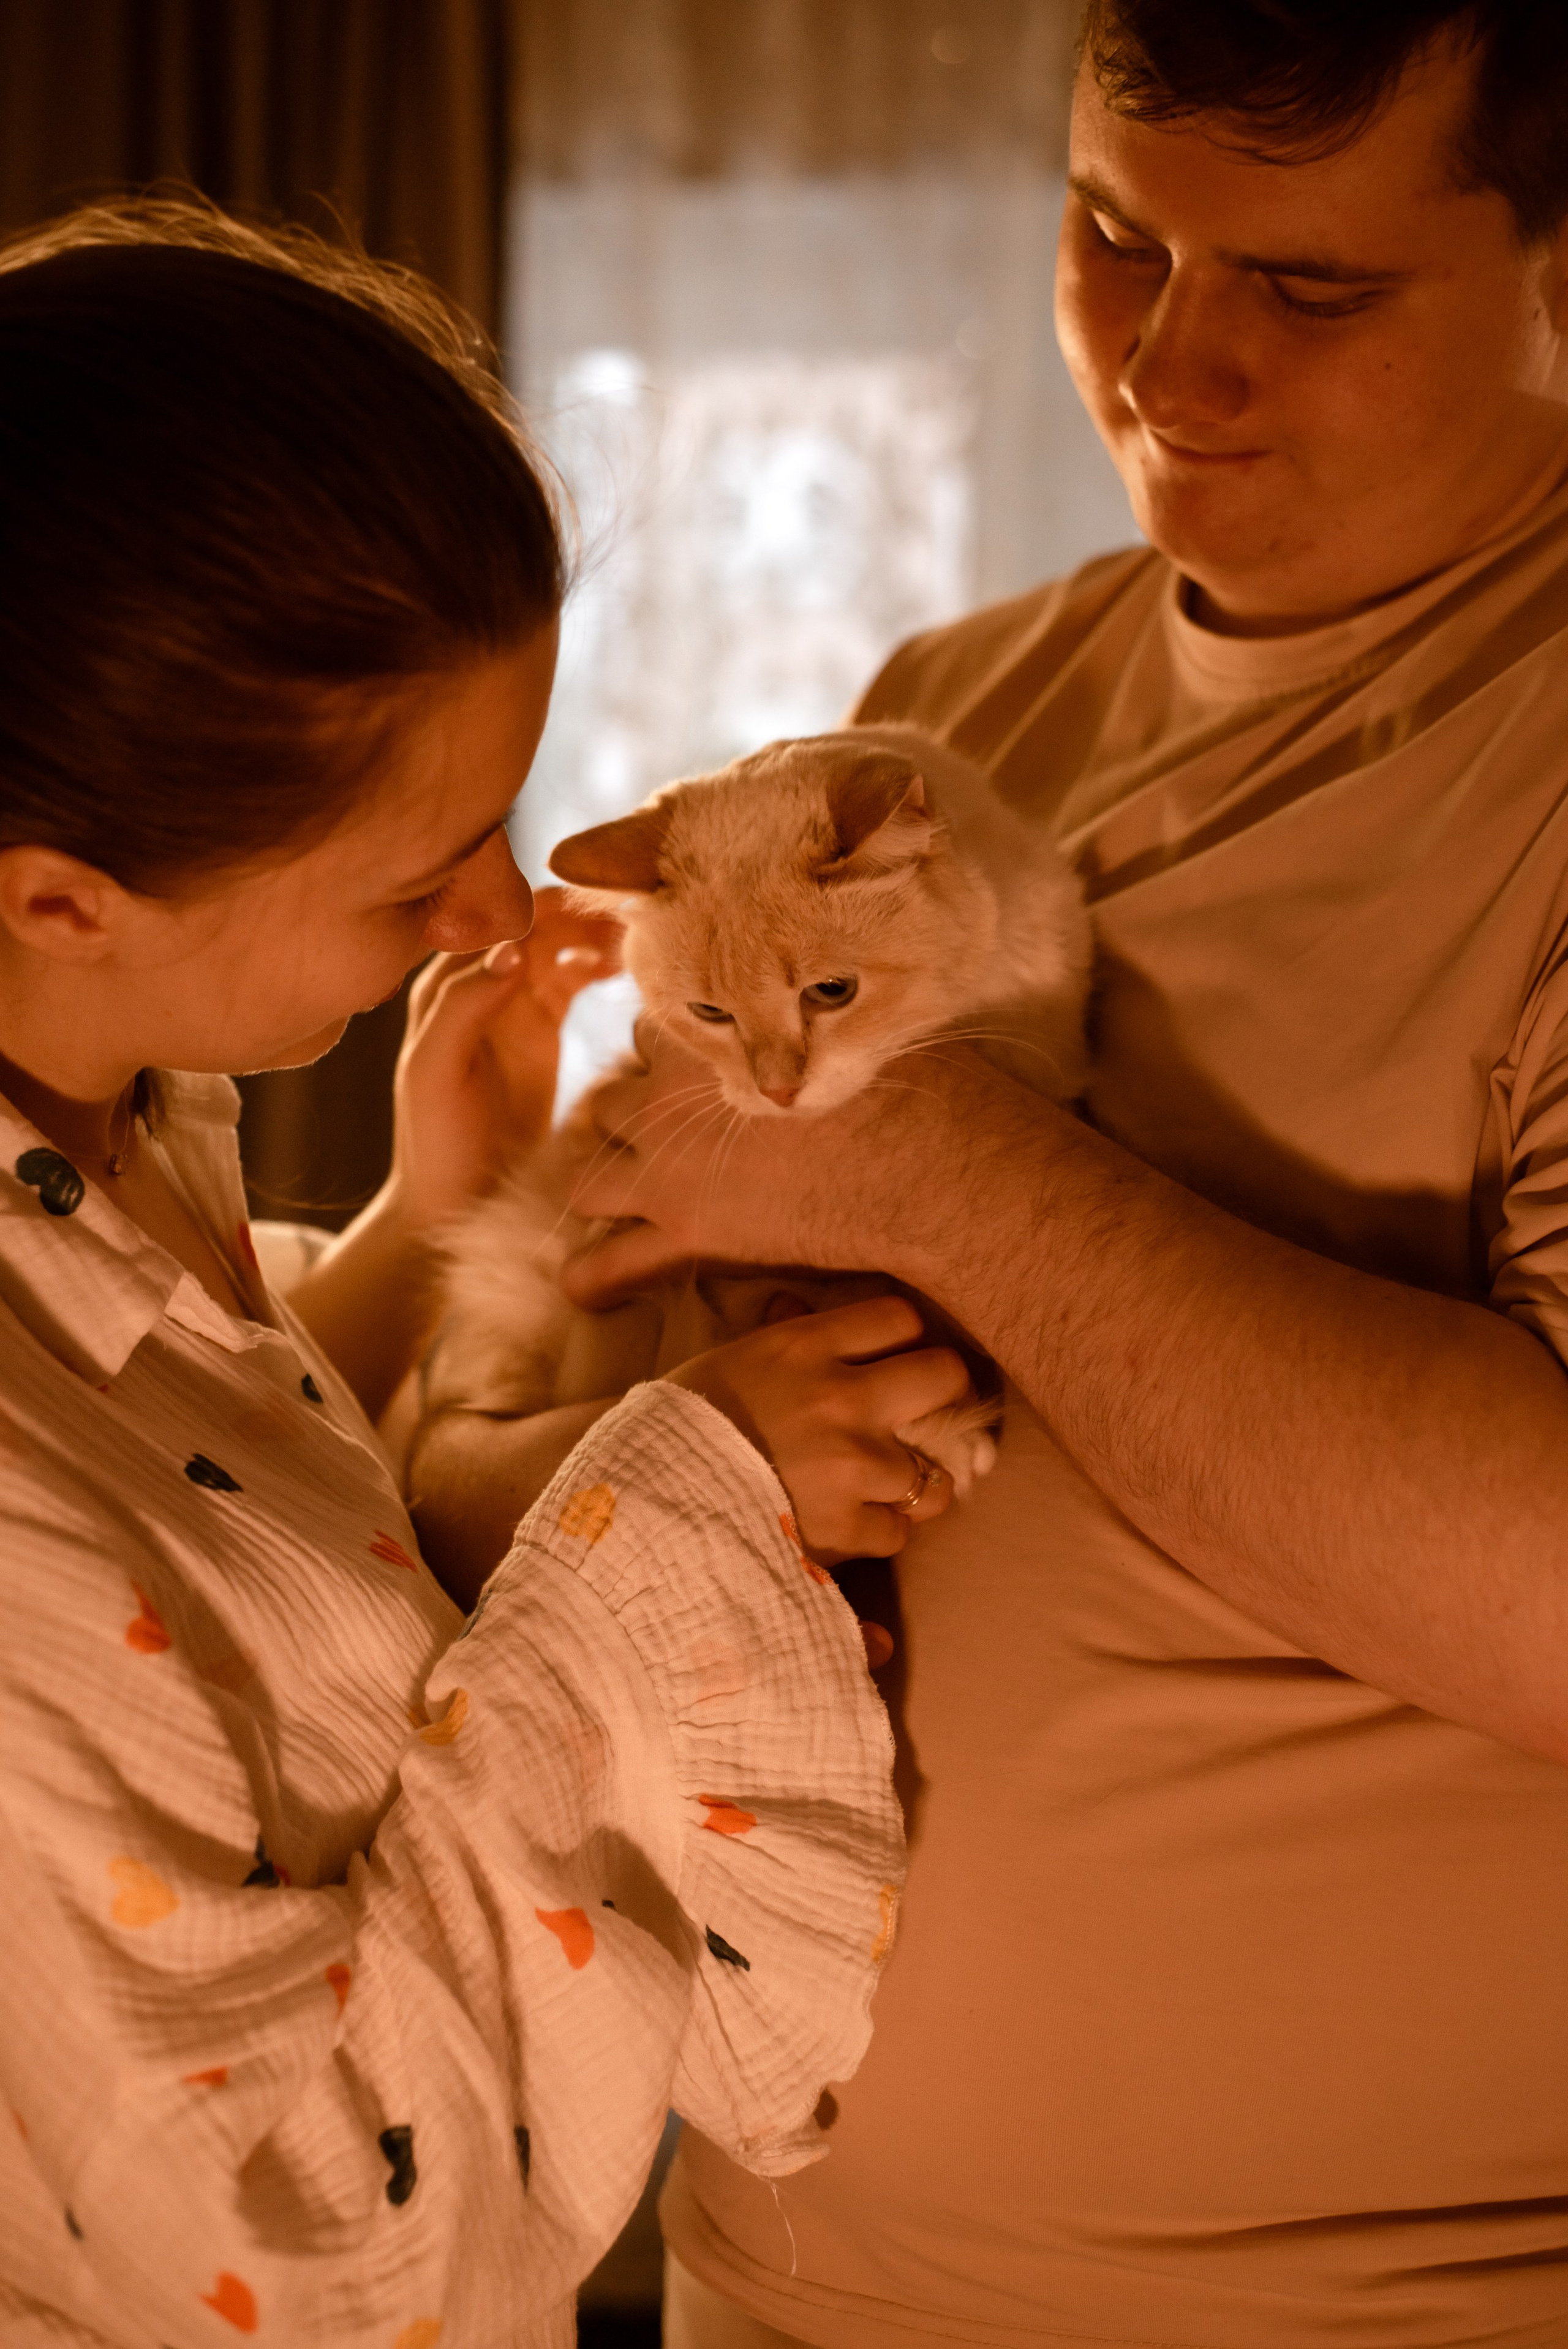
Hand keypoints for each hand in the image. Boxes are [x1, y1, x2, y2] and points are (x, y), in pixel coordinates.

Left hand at [389, 889, 620, 1231]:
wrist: (456, 1198)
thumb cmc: (434, 1140)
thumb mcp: (434, 1072)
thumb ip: (461, 1007)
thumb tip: (512, 949)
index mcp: (446, 983)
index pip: (496, 919)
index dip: (543, 906)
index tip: (591, 909)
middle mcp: (479, 981)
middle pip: (535, 920)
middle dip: (579, 913)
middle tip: (626, 926)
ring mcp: (513, 1001)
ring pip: (559, 942)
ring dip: (594, 934)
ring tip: (632, 947)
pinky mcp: (543, 1026)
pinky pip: (574, 976)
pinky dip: (599, 963)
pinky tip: (625, 971)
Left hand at [561, 1028, 884, 1303]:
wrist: (918, 1170)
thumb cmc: (903, 1090)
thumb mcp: (847, 1029)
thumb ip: (808, 1020)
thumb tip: (825, 1001)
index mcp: (700, 1043)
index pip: (650, 1032)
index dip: (677, 1058)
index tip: (703, 1076)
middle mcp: (664, 1103)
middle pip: (612, 1103)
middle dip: (636, 1122)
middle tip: (678, 1143)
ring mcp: (666, 1173)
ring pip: (590, 1179)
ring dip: (612, 1188)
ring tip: (638, 1208)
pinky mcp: (686, 1235)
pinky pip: (606, 1265)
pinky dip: (594, 1277)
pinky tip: (589, 1289)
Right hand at [665, 1295, 970, 1559]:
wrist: (641, 1502)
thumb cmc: (680, 1425)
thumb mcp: (727, 1362)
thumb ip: (778, 1336)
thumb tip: (794, 1304)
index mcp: (806, 1345)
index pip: (899, 1318)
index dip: (903, 1340)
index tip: (892, 1359)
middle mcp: (842, 1397)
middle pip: (944, 1378)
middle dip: (942, 1399)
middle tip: (923, 1417)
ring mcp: (852, 1464)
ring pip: (935, 1474)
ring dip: (915, 1486)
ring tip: (884, 1489)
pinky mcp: (846, 1526)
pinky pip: (897, 1532)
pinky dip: (878, 1534)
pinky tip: (848, 1528)